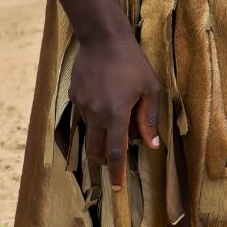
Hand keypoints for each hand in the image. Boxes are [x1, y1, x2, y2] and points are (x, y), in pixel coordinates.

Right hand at [70, 25, 161, 189]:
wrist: (102, 38)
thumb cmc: (132, 62)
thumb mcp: (150, 89)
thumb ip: (150, 119)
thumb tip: (153, 145)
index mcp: (116, 115)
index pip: (115, 152)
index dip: (117, 172)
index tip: (118, 188)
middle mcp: (95, 114)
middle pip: (97, 149)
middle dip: (105, 161)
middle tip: (114, 164)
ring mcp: (82, 105)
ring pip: (89, 131)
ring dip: (100, 138)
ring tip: (112, 130)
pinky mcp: (74, 95)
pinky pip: (84, 113)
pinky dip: (94, 116)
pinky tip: (104, 101)